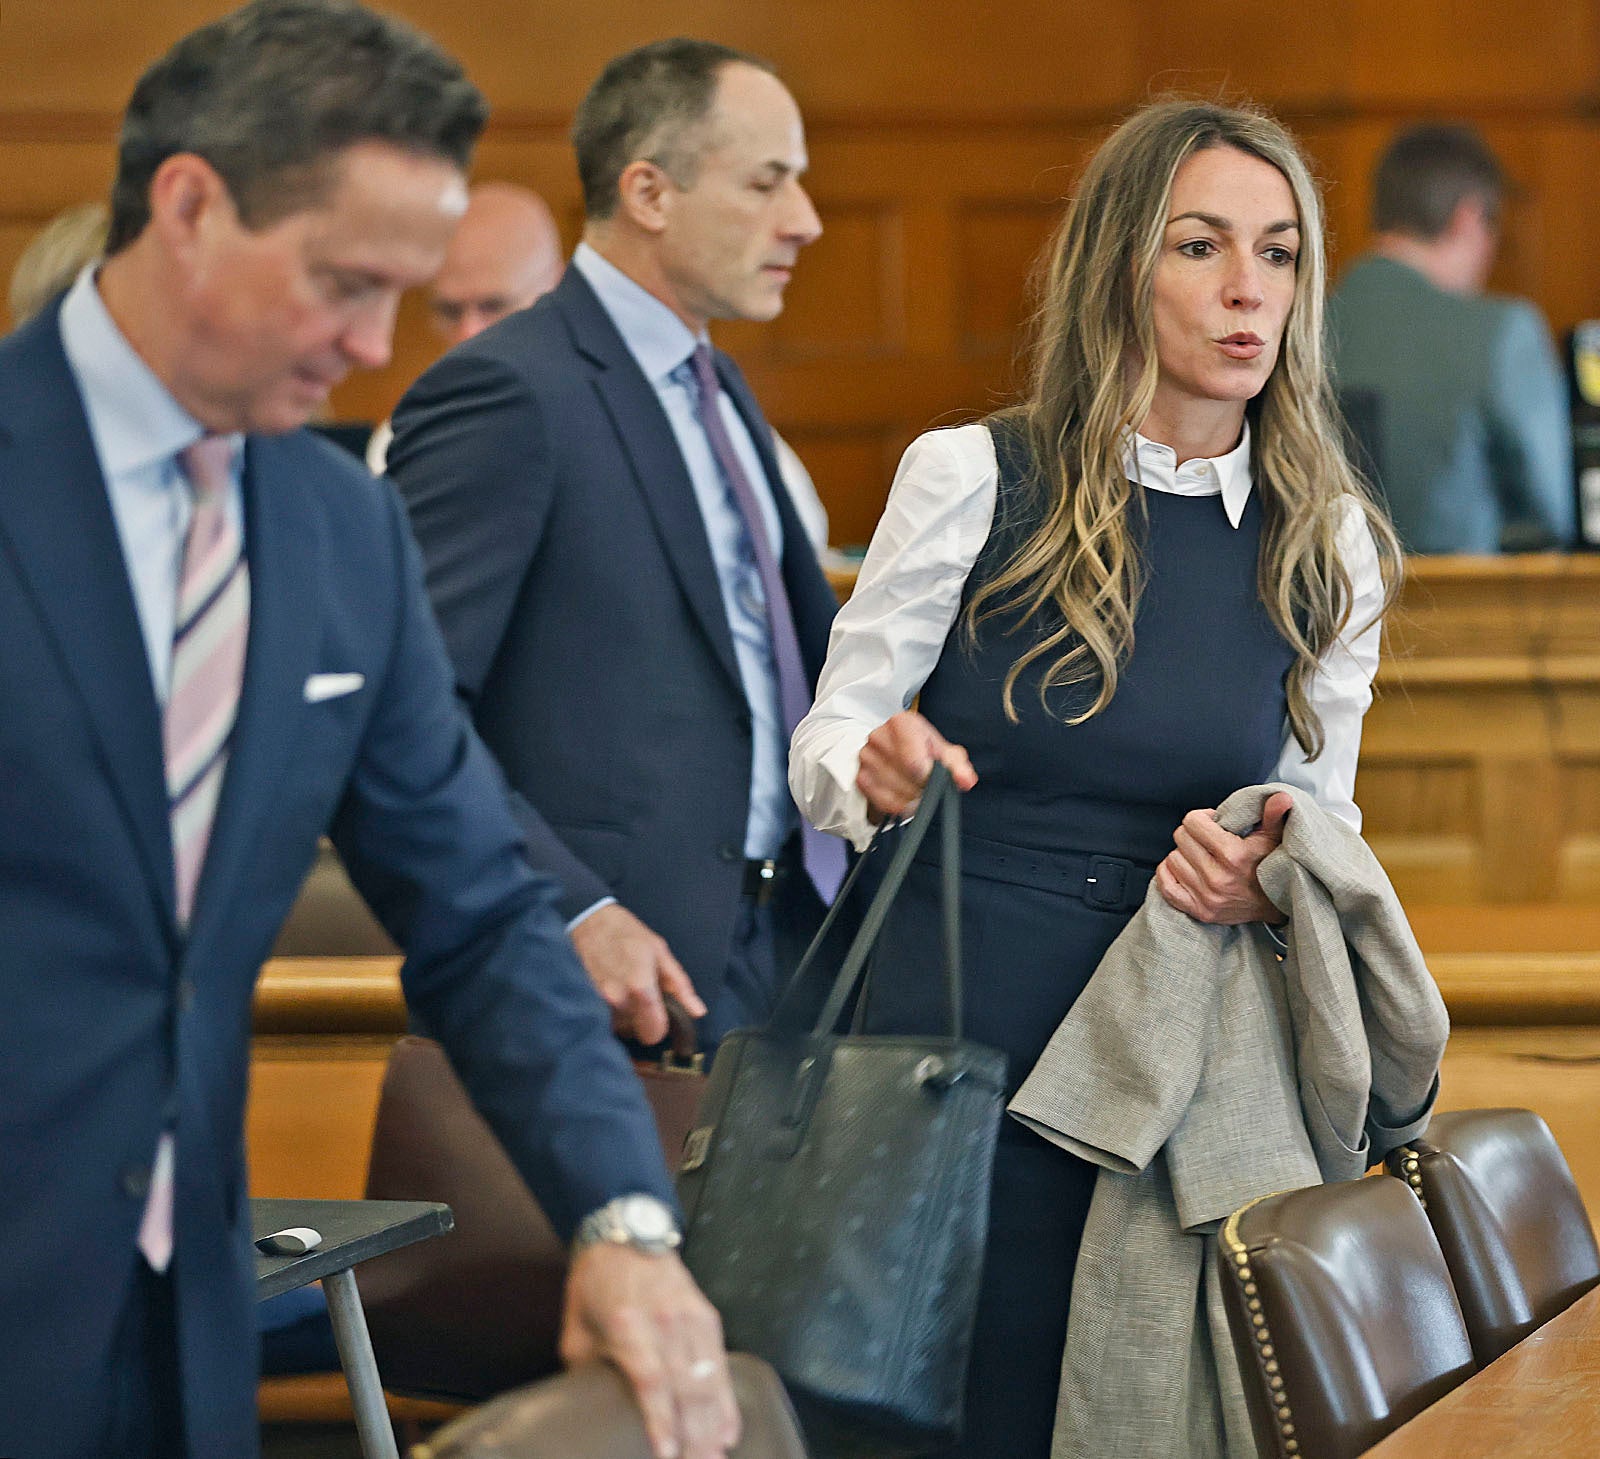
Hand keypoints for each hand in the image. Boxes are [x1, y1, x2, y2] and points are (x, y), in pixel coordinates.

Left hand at [561, 1245, 738, 1458]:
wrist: (626, 1233)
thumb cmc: (596, 1284)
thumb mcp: (575, 1330)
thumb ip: (584, 1373)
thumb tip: (587, 1413)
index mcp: (627, 1326)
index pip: (651, 1380)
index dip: (662, 1420)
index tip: (667, 1455)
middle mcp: (664, 1322)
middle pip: (687, 1387)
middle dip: (696, 1435)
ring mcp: (690, 1317)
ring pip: (710, 1379)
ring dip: (715, 1424)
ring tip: (716, 1458)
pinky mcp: (706, 1314)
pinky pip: (722, 1363)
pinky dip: (726, 1400)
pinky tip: (729, 1429)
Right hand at [571, 903, 704, 1045]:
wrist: (587, 921)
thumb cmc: (626, 933)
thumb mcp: (660, 952)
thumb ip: (679, 985)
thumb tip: (698, 1011)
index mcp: (639, 987)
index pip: (653, 1033)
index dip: (661, 1027)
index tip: (660, 1015)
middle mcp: (616, 999)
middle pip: (636, 1033)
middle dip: (643, 1020)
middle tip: (641, 995)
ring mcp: (596, 1003)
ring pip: (619, 1029)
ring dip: (625, 1017)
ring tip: (624, 990)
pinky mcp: (584, 1002)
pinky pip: (603, 1020)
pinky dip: (610, 1012)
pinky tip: (611, 991)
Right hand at [856, 710, 977, 822]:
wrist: (894, 751)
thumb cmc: (923, 750)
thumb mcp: (944, 753)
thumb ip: (958, 766)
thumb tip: (966, 781)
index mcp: (901, 723)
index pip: (914, 761)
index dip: (928, 775)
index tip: (933, 778)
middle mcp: (878, 737)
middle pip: (907, 778)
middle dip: (923, 788)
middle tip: (928, 784)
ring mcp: (866, 758)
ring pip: (897, 793)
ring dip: (914, 798)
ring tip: (918, 789)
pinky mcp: (861, 779)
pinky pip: (885, 803)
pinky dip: (901, 806)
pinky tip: (906, 797)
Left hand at [1155, 791, 1291, 924]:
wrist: (1279, 905)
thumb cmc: (1273, 866)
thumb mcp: (1276, 838)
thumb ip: (1273, 815)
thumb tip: (1281, 797)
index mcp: (1233, 855)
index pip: (1193, 822)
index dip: (1202, 818)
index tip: (1213, 823)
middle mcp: (1217, 877)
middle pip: (1180, 837)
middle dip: (1192, 833)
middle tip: (1207, 839)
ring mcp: (1206, 896)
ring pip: (1172, 859)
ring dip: (1184, 854)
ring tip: (1201, 855)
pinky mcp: (1199, 910)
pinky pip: (1166, 887)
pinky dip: (1169, 874)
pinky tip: (1183, 868)